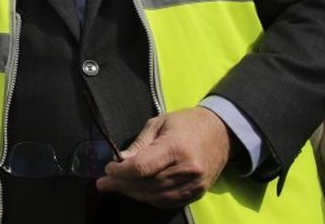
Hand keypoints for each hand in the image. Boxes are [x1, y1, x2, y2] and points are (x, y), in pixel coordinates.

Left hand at [96, 107, 230, 207]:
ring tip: (116, 188)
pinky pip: (168, 201)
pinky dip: (150, 199)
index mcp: (175, 148)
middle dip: (122, 185)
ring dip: (133, 194)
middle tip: (103, 183)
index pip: (142, 168)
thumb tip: (119, 160)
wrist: (221, 131)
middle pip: (147, 184)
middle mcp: (187, 169)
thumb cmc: (187, 123)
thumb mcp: (159, 123)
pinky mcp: (197, 193)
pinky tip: (137, 192)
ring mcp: (194, 184)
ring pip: (156, 196)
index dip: (121, 172)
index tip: (108, 169)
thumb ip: (139, 145)